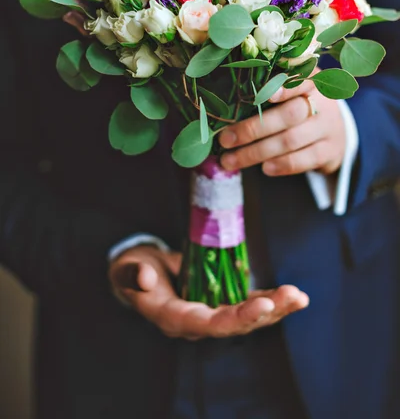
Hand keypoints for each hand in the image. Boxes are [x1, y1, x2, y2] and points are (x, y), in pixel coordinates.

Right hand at [108, 246, 308, 340]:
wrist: (141, 274)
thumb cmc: (133, 272)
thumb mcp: (127, 270)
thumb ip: (133, 275)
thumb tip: (144, 279)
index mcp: (175, 318)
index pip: (208, 323)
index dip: (236, 317)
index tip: (261, 305)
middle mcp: (198, 322)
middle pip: (236, 324)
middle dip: (266, 312)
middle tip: (292, 297)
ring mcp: (212, 313)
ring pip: (248, 317)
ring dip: (276, 308)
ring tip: (299, 297)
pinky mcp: (221, 301)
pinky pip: (249, 304)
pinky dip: (271, 300)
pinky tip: (293, 296)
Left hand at [219, 76, 345, 175]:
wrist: (336, 134)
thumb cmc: (302, 107)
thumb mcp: (293, 92)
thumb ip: (270, 88)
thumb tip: (230, 92)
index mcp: (310, 82)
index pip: (300, 80)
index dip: (285, 87)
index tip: (266, 95)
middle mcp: (322, 103)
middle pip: (288, 114)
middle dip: (253, 128)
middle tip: (225, 139)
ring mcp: (328, 128)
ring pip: (291, 140)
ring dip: (257, 152)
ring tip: (231, 160)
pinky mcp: (329, 151)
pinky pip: (303, 160)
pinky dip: (281, 165)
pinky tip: (264, 168)